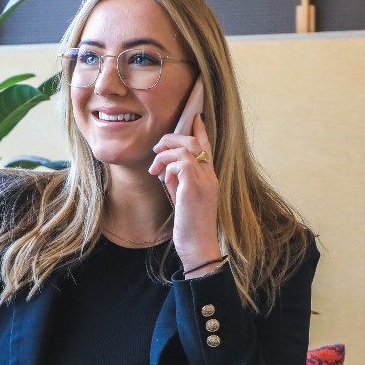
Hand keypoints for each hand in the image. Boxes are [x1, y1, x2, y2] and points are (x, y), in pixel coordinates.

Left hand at [148, 112, 220, 270]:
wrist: (198, 247)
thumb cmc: (190, 227)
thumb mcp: (183, 200)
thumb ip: (178, 182)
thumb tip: (167, 169)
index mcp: (209, 178)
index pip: (207, 147)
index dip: (200, 130)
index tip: (194, 117)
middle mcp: (210, 177)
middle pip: (195, 142)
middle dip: (172, 139)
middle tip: (156, 148)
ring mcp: (204, 182)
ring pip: (186, 149)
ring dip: (165, 153)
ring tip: (154, 167)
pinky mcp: (194, 189)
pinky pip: (181, 163)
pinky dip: (168, 166)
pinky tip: (162, 178)